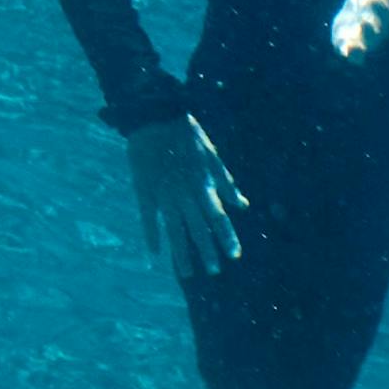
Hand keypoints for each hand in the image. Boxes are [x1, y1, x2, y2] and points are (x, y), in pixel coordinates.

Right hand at [126, 117, 247, 291]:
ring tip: (187, 273)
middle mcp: (185, 193)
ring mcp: (164, 194)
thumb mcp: (213, 156)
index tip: (234, 255)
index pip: (219, 218)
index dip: (227, 237)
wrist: (155, 116)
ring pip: (175, 229)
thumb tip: (243, 206)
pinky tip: (155, 253)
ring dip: (181, 252)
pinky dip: (151, 235)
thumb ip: (227, 183)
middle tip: (214, 270)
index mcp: (203, 185)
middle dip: (206, 251)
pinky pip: (148, 218)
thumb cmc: (187, 136)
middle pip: (198, 228)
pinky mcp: (144, 190)